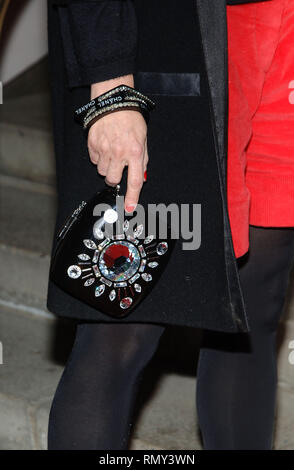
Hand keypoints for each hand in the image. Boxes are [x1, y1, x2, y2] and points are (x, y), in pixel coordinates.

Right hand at [87, 76, 147, 212]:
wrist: (114, 102)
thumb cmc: (131, 119)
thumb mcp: (143, 140)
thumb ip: (142, 161)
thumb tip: (141, 179)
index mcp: (135, 152)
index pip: (134, 181)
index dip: (132, 197)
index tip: (130, 208)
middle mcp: (119, 153)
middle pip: (113, 180)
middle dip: (115, 177)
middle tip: (118, 165)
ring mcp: (104, 149)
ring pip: (102, 171)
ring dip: (107, 166)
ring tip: (111, 151)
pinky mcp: (92, 144)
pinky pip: (94, 160)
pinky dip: (99, 156)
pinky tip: (104, 145)